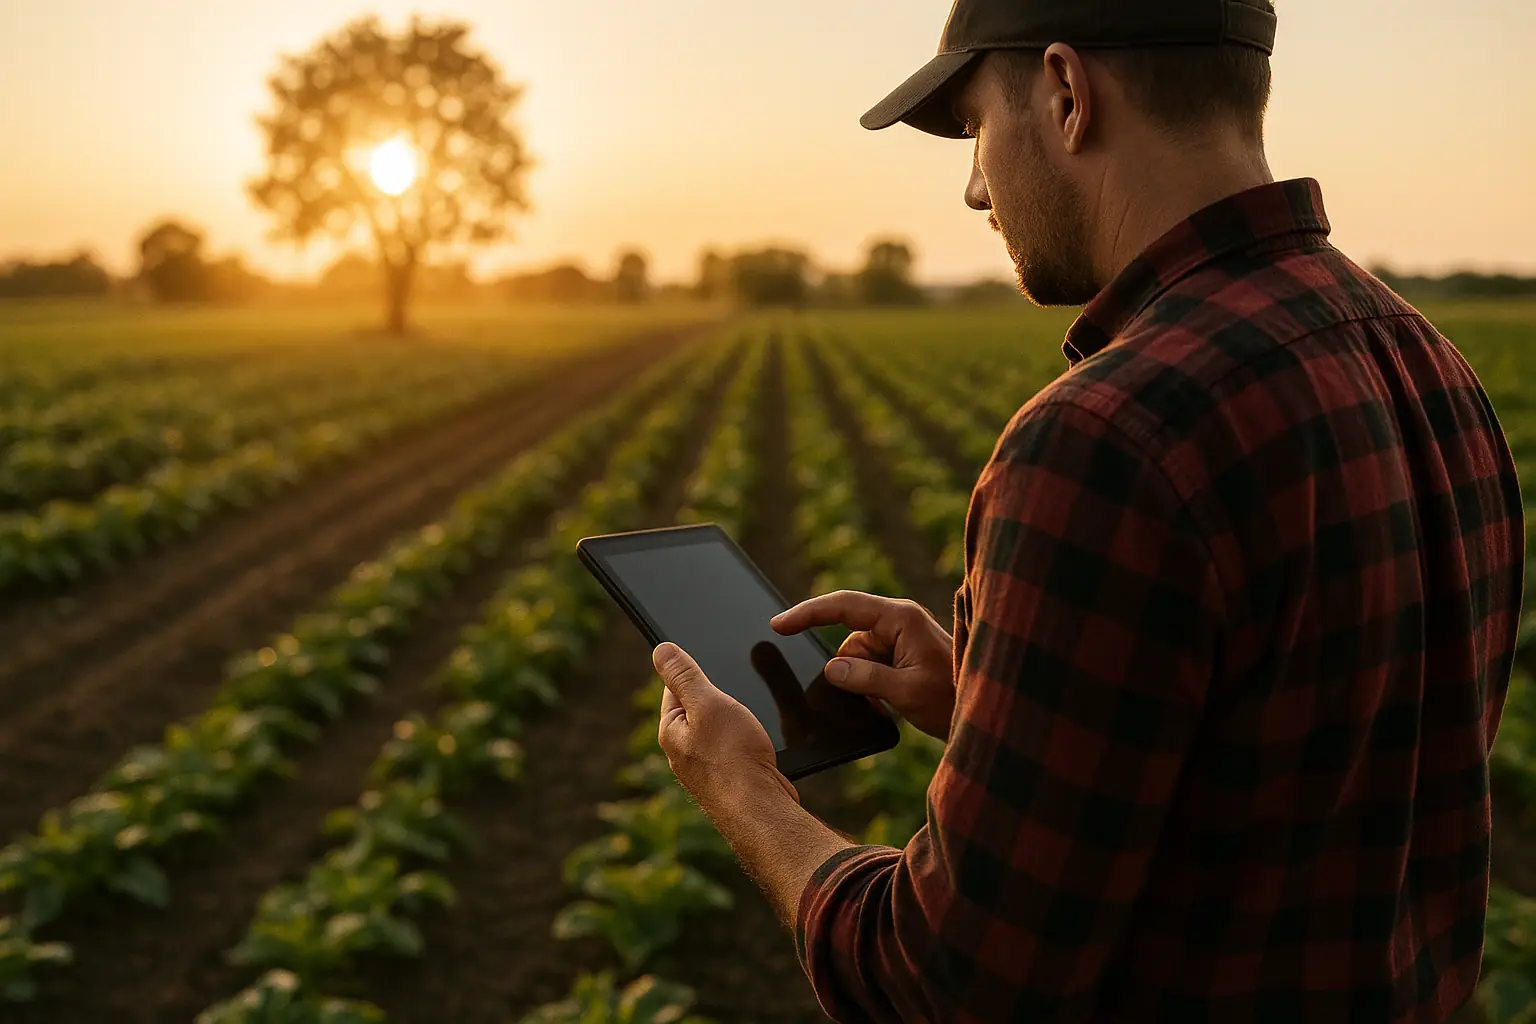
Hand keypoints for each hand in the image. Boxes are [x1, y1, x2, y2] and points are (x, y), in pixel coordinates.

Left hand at [654, 642, 799, 810]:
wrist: (760, 811)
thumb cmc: (734, 758)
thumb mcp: (709, 703)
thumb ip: (685, 675)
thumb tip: (660, 649)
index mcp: (670, 730)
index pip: (674, 687)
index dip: (694, 670)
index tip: (713, 660)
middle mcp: (682, 751)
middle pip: (697, 708)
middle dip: (717, 696)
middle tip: (739, 690)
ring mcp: (705, 768)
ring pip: (719, 730)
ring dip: (735, 719)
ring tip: (749, 719)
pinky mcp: (729, 780)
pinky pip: (734, 749)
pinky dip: (746, 740)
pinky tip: (758, 742)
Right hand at [771, 591, 955, 740]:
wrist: (984, 711)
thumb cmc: (954, 696)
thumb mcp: (907, 691)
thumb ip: (866, 678)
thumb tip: (832, 669)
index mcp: (900, 618)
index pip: (843, 606)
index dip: (807, 613)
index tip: (779, 625)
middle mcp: (898, 621)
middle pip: (848, 637)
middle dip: (849, 667)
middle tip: (873, 692)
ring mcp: (899, 638)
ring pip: (856, 656)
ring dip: (862, 681)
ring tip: (892, 701)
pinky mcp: (900, 655)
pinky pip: (868, 666)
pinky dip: (869, 685)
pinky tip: (887, 702)